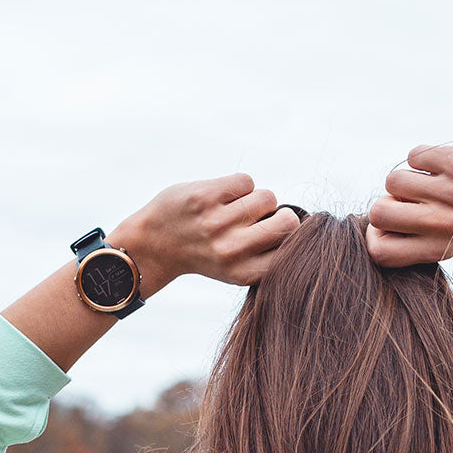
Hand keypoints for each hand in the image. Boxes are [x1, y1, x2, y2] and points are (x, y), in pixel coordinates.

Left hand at [114, 173, 300, 289]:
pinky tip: (221, 197)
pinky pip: (246, 181)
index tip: (275, 236)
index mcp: (244, 272)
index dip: (289, 237)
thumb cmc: (202, 253)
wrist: (152, 245)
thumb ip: (264, 254)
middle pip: (287, 221)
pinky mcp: (204, 196)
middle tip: (259, 219)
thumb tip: (300, 223)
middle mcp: (232, 250)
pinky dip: (238, 185)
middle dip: (279, 215)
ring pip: (267, 197)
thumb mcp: (235, 268)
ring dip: (256, 198)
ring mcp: (217, 222)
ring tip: (236, 208)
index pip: (292, 249)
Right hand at [366, 139, 452, 266]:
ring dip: (406, 176)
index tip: (390, 225)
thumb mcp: (451, 239)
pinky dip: (424, 156)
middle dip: (385, 201)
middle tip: (408, 199)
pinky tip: (443, 163)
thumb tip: (375, 218)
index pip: (380, 253)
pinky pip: (414, 155)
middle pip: (378, 214)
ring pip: (393, 180)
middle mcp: (441, 223)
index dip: (375, 235)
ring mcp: (448, 192)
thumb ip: (416, 237)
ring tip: (429, 179)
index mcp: (437, 247)